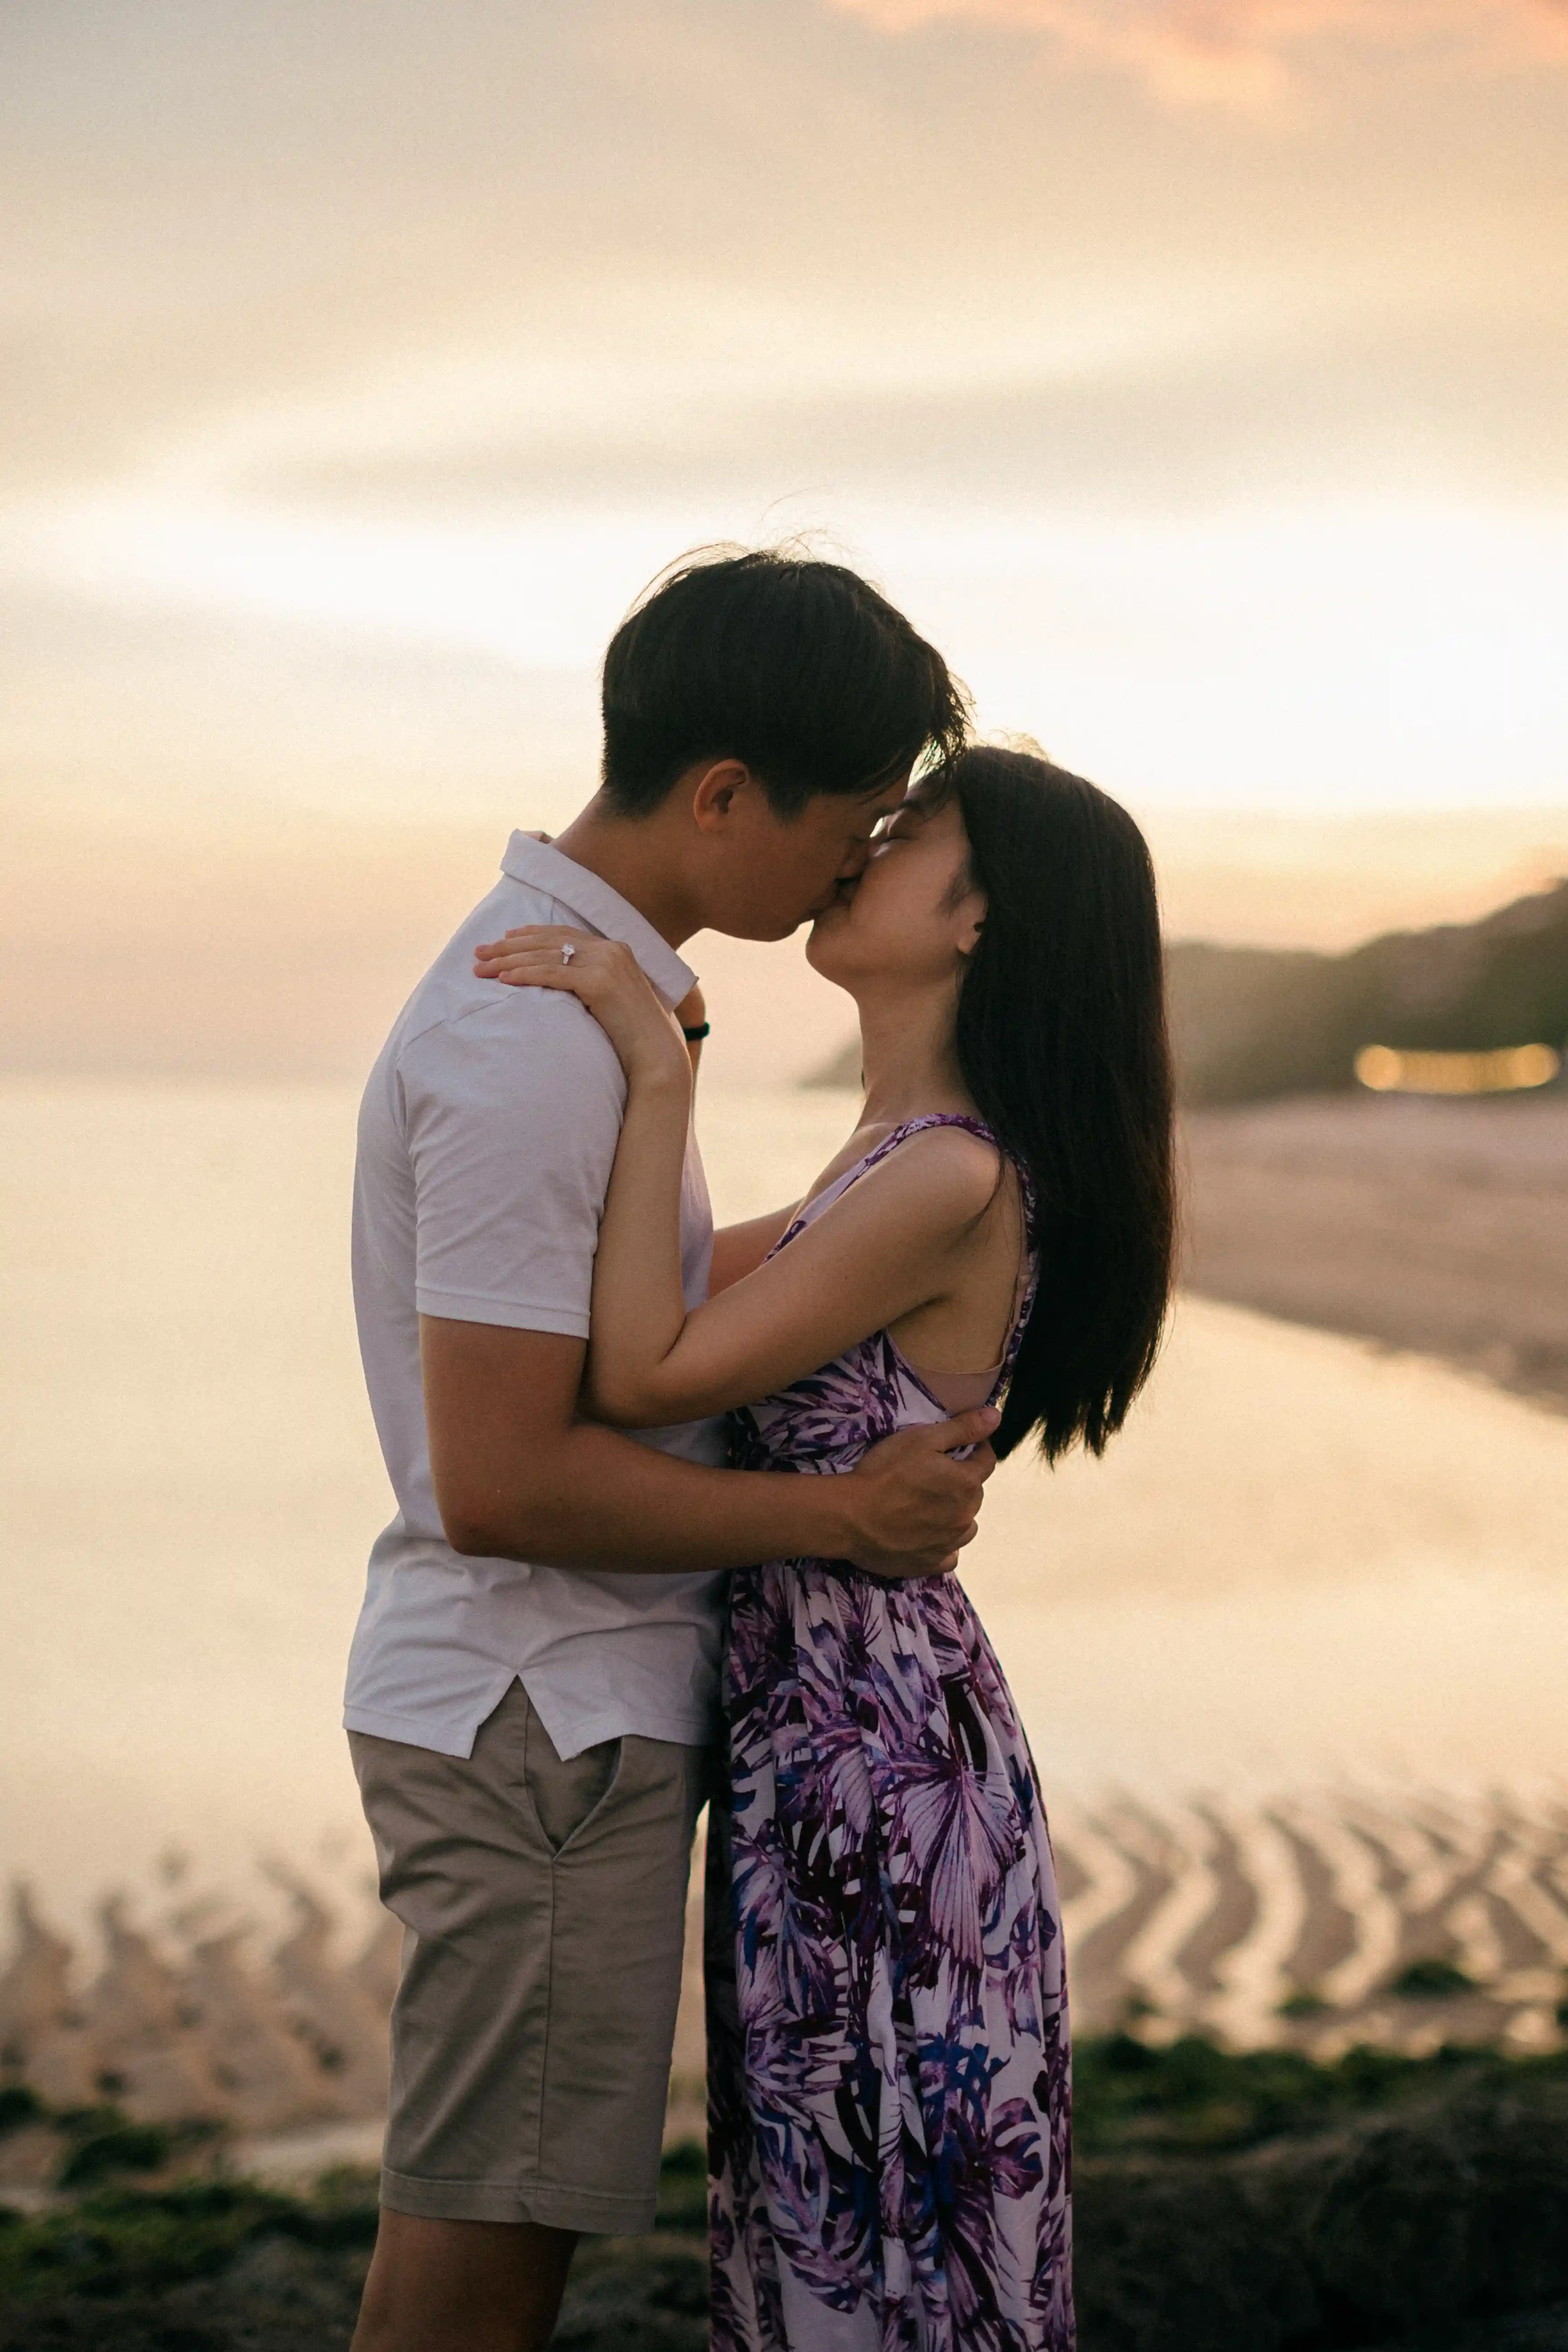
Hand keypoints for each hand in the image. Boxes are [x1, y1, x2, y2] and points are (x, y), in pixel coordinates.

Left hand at [473, 926, 690, 1087]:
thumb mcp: (610, 1000)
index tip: (504, 938)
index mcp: (615, 949)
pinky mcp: (601, 982)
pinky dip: (525, 974)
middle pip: (549, 940)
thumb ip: (590, 983)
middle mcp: (611, 949)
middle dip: (509, 946)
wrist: (656, 1053)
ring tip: (481, 968)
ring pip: (546, 954)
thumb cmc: (632, 1035)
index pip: (564, 934)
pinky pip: (553, 973)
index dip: (531, 934)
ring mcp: (608, 963)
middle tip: (479, 952)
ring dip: (508, 960)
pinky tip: (504, 979)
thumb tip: (562, 985)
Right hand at [833, 1408, 999, 1580]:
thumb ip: (963, 1428)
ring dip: (956, 1514)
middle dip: (962, 1481)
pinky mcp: (930, 1563)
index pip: (986, 1461)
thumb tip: (996, 1416)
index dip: (976, 1449)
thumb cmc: (886, 1472)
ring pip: (965, 1525)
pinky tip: (927, 1535)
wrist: (851, 1516)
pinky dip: (943, 1544)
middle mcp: (965, 1516)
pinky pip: (949, 1554)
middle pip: (975, 1493)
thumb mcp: (923, 1439)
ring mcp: (949, 1543)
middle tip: (934, 1474)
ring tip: (932, 1506)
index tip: (960, 1445)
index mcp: (966, 1483)